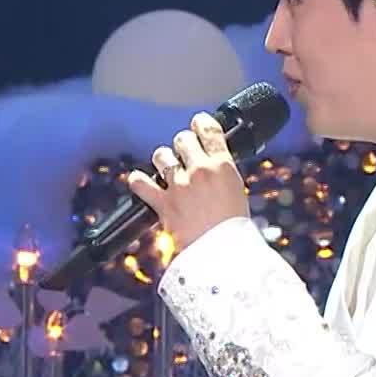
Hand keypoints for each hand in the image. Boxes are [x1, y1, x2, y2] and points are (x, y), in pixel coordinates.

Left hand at [124, 113, 249, 254]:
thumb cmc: (234, 229)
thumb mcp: (237, 192)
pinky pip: (140, 183)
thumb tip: (212, 166)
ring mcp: (178, 185)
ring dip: (163, 160)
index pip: (209, 130)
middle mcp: (199, 170)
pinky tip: (140, 181)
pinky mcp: (162, 203)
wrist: (221, 253)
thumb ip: (222, 174)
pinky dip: (138, 181)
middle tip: (184, 154)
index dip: (201, 122)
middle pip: (182, 139)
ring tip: (167, 169)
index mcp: (223, 166)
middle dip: (182, 144)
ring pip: (161, 155)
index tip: (198, 123)